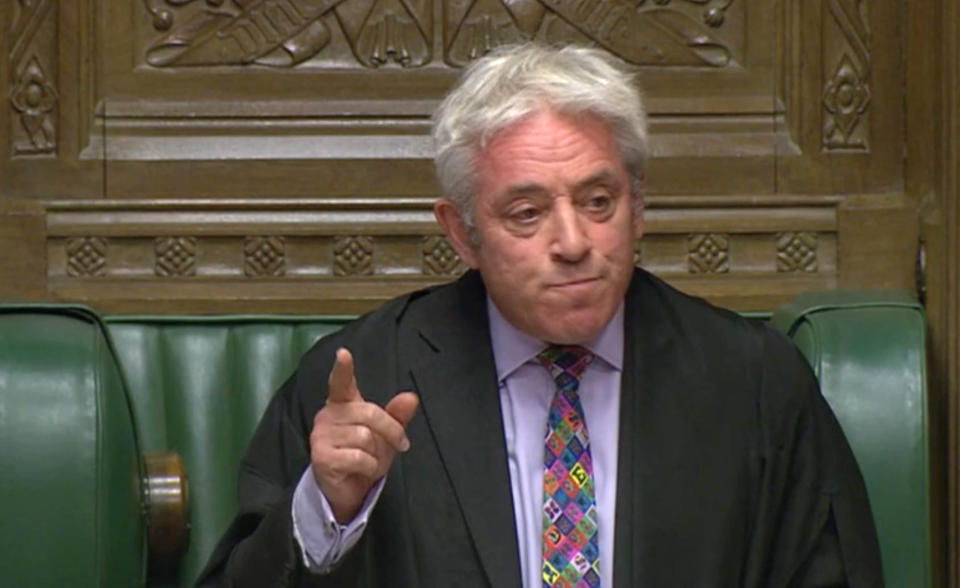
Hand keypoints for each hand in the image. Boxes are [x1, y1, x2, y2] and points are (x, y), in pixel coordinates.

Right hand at [309, 348, 418, 522]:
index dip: (343, 368)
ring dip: (377, 454)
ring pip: (364, 437)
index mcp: (343, 403)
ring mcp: (321, 435)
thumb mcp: (387, 435)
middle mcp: (328, 415)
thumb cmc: (365, 456)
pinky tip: (362, 470)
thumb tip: (411, 397)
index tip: (343, 354)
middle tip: (400, 445)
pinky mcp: (320, 456)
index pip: (341, 382)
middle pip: (370, 413)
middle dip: (391, 431)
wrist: (347, 490)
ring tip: (370, 460)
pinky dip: (369, 467)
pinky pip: (358, 457)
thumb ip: (397, 415)